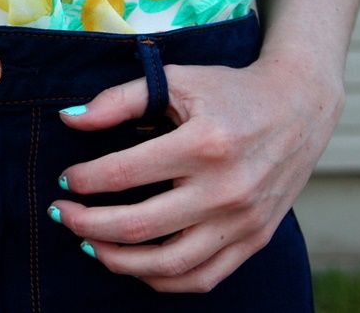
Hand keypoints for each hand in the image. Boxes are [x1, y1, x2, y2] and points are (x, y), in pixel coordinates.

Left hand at [49, 56, 343, 292]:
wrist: (298, 108)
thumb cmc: (229, 92)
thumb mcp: (175, 80)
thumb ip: (118, 100)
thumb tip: (68, 119)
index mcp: (204, 143)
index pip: (124, 174)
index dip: (83, 180)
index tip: (65, 180)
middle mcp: (227, 188)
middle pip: (138, 226)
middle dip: (85, 224)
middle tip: (60, 213)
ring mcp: (243, 221)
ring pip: (167, 264)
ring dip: (115, 259)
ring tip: (87, 243)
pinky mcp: (254, 239)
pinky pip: (201, 278)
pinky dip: (159, 278)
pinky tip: (131, 262)